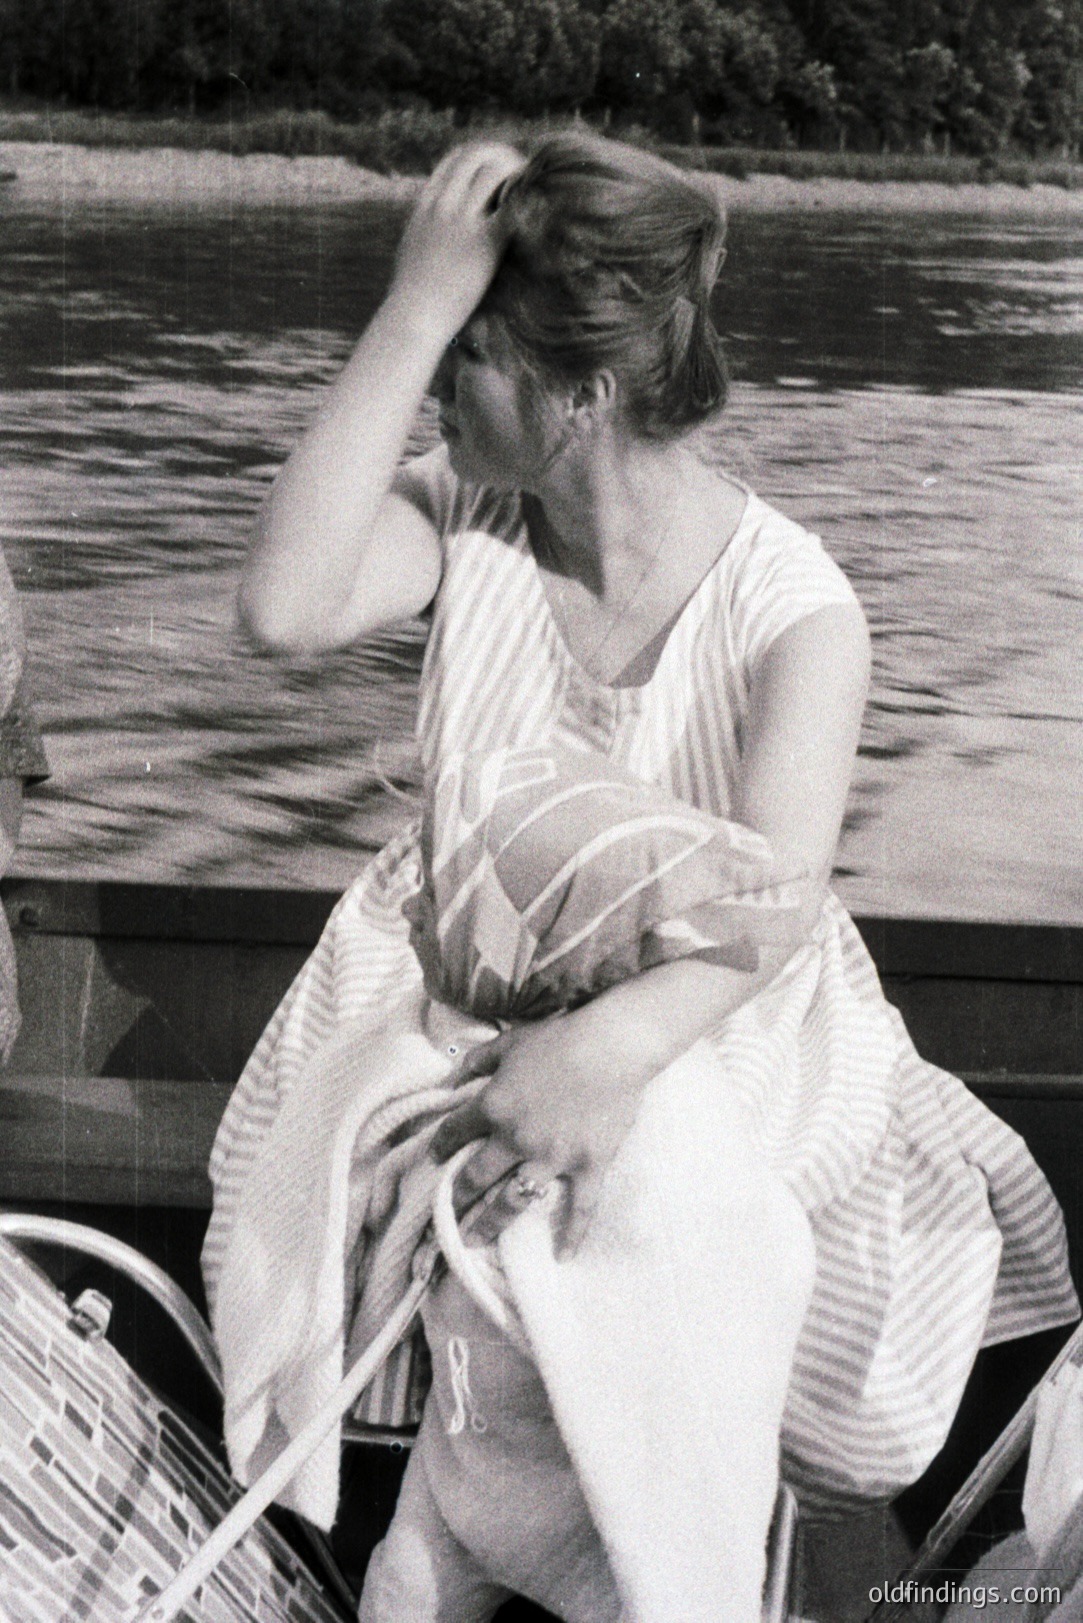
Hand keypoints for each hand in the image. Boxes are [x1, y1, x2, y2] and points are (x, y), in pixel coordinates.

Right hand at [390, 142, 523, 341]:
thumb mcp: (413, 252)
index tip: (497, 166)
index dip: (480, 156)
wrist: (413, 318)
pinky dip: (525, 199)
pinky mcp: (483, 244)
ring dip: (516, 171)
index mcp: (426, 206)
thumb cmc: (412, 298)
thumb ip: (424, 233)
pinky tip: (537, 206)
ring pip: (492, 171)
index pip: (453, 160)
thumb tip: (428, 236)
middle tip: (522, 170)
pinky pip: (510, 206)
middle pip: (475, 155)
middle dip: (502, 155)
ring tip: (533, 184)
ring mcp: (462, 222)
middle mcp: (443, 206)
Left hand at [431, 1014, 653, 1253]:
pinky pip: (579, 1209)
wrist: (613, 1045)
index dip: (440, 1146)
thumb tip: (453, 1074)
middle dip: (456, 1198)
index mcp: (493, 1106)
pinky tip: (563, 1256)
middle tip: (445, 1216)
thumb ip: (478, 1059)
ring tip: (475, 1241)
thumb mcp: (510, 1041)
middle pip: (476, 1177)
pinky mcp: (587, 1166)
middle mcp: (515, 1139)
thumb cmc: (561, 1037)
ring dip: (490, 1224)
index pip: (455, 1132)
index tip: (433, 1158)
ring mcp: (552, 1158)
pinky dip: (572, 1235)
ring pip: (512, 1202)